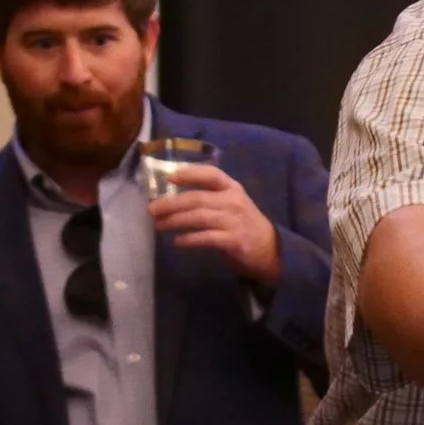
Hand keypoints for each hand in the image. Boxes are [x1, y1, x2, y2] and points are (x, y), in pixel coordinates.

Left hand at [146, 166, 280, 288]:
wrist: (271, 250)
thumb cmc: (245, 225)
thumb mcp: (232, 204)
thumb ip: (209, 199)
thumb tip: (174, 199)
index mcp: (233, 188)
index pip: (211, 174)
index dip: (190, 174)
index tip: (169, 178)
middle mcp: (233, 201)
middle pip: (197, 198)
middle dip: (171, 203)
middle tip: (152, 209)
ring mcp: (234, 221)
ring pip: (199, 217)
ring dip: (176, 221)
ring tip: (159, 225)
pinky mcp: (234, 241)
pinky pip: (207, 238)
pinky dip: (190, 240)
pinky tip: (177, 242)